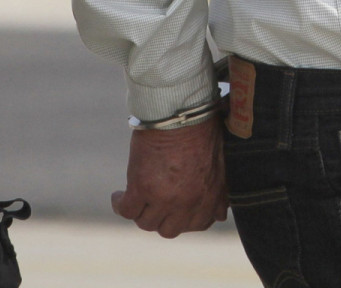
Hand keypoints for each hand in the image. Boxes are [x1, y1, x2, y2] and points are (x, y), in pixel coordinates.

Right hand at [111, 119, 227, 237]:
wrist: (181, 111)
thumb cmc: (202, 128)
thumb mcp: (221, 164)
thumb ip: (219, 192)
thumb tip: (219, 214)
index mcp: (209, 197)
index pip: (198, 224)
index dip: (185, 218)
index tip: (176, 210)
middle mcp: (187, 203)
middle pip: (169, 229)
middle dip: (162, 219)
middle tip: (153, 205)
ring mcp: (164, 198)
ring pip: (146, 223)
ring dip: (140, 213)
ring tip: (135, 200)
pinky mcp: (142, 188)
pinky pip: (126, 210)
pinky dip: (120, 205)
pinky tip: (118, 196)